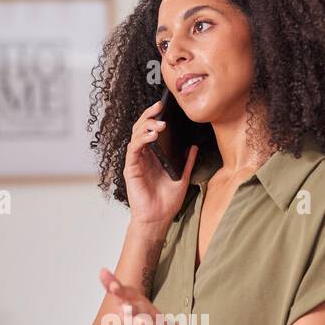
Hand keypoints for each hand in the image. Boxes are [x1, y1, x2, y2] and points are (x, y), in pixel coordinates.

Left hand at [99, 267, 193, 324]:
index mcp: (144, 306)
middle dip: (129, 304)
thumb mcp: (140, 310)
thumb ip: (122, 296)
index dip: (120, 288)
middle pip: (139, 308)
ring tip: (129, 323)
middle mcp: (151, 316)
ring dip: (138, 324)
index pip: (131, 294)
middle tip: (118, 296)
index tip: (109, 281)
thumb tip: (104, 275)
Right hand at [123, 98, 198, 230]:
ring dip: (146, 126)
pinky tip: (152, 136)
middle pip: (141, 128)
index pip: (151, 130)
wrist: (158, 219)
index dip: (154, 116)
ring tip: (160, 124)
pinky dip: (141, 140)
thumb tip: (194, 147)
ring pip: (135, 135)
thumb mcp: (182, 177)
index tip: (163, 106)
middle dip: (149, 115)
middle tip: (159, 107)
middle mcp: (143, 156)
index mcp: (154, 156)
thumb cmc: (167, 201)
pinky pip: (133, 149)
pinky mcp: (131, 169)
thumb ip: (186, 162)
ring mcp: (136, 161)